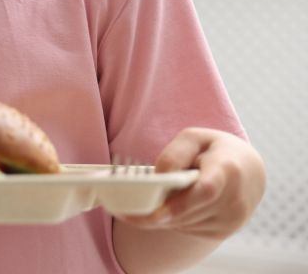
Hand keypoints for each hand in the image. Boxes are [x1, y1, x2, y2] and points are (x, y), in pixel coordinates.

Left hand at [118, 128, 265, 239]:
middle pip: (186, 212)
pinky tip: (164, 208)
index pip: (205, 192)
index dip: (178, 205)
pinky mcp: (225, 231)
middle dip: (153, 213)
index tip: (152, 213)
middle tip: (121, 211)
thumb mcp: (193, 138)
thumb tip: (158, 176)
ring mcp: (232, 220)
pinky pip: (189, 230)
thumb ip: (174, 154)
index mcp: (228, 170)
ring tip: (137, 206)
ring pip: (184, 224)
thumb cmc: (215, 149)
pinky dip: (172, 221)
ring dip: (159, 218)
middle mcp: (234, 200)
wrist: (249, 170)